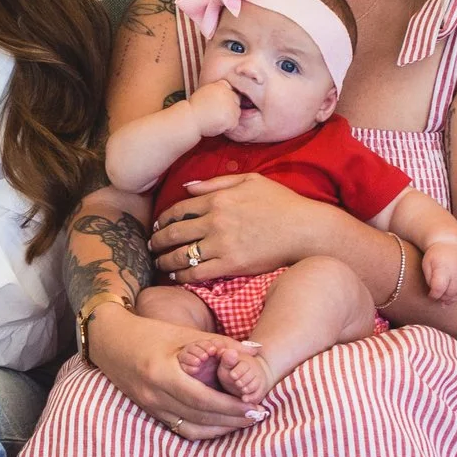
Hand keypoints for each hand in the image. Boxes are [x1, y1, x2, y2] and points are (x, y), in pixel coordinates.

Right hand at [81, 301, 261, 440]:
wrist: (110, 342)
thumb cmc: (149, 333)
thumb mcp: (184, 333)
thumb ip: (220, 343)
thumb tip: (255, 351)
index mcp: (162, 372)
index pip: (202, 399)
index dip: (230, 406)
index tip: (255, 406)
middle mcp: (154, 394)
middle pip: (199, 417)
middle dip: (231, 419)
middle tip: (257, 416)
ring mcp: (150, 407)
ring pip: (191, 429)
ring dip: (220, 429)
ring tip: (243, 422)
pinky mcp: (150, 412)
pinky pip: (180, 429)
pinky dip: (203, 429)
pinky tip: (221, 424)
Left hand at [151, 173, 325, 283]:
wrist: (305, 230)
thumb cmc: (282, 203)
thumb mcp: (251, 180)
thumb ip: (217, 181)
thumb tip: (187, 187)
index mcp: (218, 198)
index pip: (179, 209)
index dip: (164, 219)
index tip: (158, 226)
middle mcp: (215, 221)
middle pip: (174, 233)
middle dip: (158, 241)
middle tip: (151, 247)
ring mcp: (222, 244)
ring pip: (181, 254)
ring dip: (164, 260)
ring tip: (159, 263)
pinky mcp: (231, 265)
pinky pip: (197, 272)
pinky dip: (182, 275)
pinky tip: (176, 276)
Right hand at [185, 80, 243, 135]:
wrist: (189, 120)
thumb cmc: (195, 107)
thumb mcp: (206, 90)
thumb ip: (218, 88)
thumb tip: (231, 87)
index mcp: (221, 85)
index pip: (232, 91)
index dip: (227, 99)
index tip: (218, 105)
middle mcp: (227, 94)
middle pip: (237, 101)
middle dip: (230, 108)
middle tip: (216, 113)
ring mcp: (230, 107)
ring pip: (237, 113)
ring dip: (229, 117)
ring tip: (216, 119)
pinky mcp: (230, 119)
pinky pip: (235, 123)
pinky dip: (228, 127)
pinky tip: (217, 125)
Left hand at [419, 235, 456, 304]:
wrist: (450, 241)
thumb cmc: (435, 255)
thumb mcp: (427, 265)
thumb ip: (430, 281)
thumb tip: (436, 295)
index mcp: (443, 267)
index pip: (439, 289)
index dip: (434, 295)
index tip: (430, 295)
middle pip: (451, 292)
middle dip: (443, 298)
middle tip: (438, 298)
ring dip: (453, 297)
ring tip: (446, 298)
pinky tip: (455, 292)